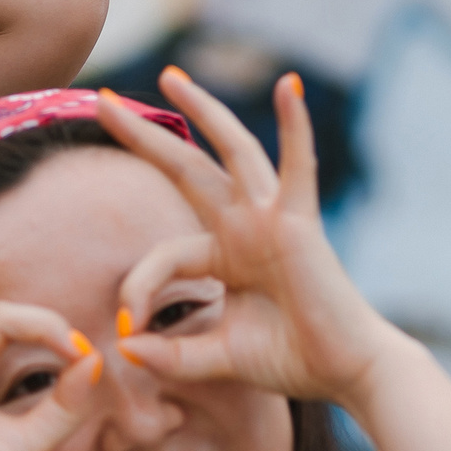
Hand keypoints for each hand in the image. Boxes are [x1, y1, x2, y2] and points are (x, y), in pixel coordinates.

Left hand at [96, 68, 407, 406]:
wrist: (346, 372)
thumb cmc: (293, 360)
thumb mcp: (219, 357)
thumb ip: (173, 356)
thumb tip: (125, 349)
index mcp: (227, 254)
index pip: (164, 253)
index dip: (137, 287)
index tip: (125, 326)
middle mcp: (248, 226)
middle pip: (188, 168)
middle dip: (147, 136)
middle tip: (103, 101)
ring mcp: (274, 219)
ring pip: (233, 152)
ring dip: (204, 111)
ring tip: (172, 78)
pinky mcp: (301, 224)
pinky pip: (299, 166)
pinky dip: (296, 126)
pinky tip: (288, 86)